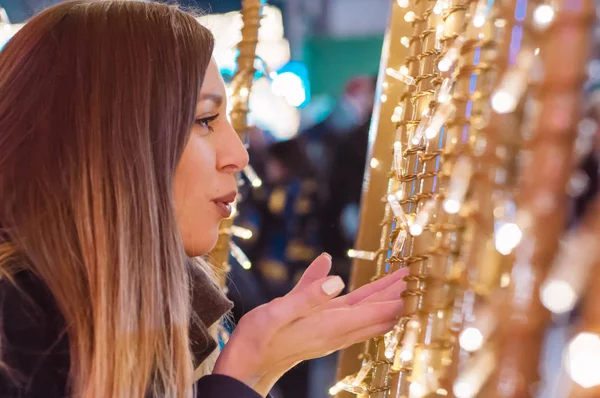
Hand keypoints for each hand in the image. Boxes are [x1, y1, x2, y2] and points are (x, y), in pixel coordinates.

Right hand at [213, 253, 407, 395]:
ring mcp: (329, 332)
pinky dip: (367, 303)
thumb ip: (307, 294)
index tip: (416, 282)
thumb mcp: (276, 312)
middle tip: (417, 276)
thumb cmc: (256, 340)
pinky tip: (366, 296)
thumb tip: (336, 277)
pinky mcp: (320, 330)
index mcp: (329, 325)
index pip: (373, 311)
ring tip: (400, 284)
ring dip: (385, 299)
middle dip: (397, 295)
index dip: (396, 296)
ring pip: (366, 314)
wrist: (246, 367)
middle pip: (376, 312)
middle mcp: (334, 331)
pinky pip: (352, 315)